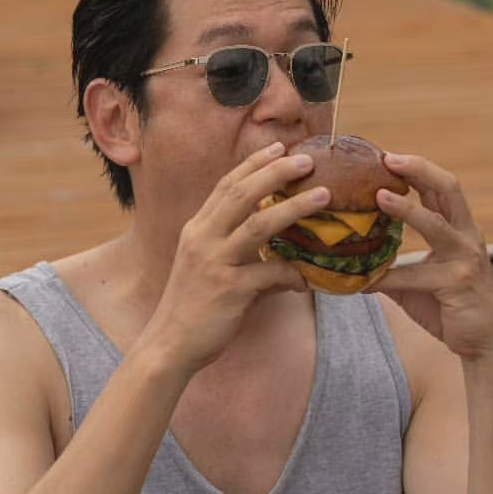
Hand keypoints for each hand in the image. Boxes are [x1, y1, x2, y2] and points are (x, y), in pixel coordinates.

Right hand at [143, 142, 330, 371]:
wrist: (169, 345)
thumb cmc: (195, 307)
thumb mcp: (212, 269)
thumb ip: (244, 254)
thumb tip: (286, 259)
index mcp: (198, 229)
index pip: (226, 185)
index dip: (253, 164)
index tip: (278, 147)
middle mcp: (202, 238)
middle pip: (242, 193)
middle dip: (276, 172)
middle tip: (307, 160)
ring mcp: (214, 262)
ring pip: (258, 224)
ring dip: (294, 207)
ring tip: (323, 196)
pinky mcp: (228, 289)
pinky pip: (270, 273)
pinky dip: (293, 273)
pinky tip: (309, 279)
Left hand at [372, 153, 492, 361]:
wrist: (486, 343)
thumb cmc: (453, 308)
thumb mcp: (426, 278)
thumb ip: (399, 264)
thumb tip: (356, 261)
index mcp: (462, 229)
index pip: (442, 188)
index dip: (418, 168)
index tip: (387, 156)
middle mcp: (467, 237)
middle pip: (448, 188)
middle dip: (419, 169)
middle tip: (388, 158)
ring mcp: (464, 259)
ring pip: (436, 224)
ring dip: (407, 208)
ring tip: (378, 196)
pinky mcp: (455, 284)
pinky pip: (414, 276)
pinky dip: (386, 278)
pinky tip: (361, 282)